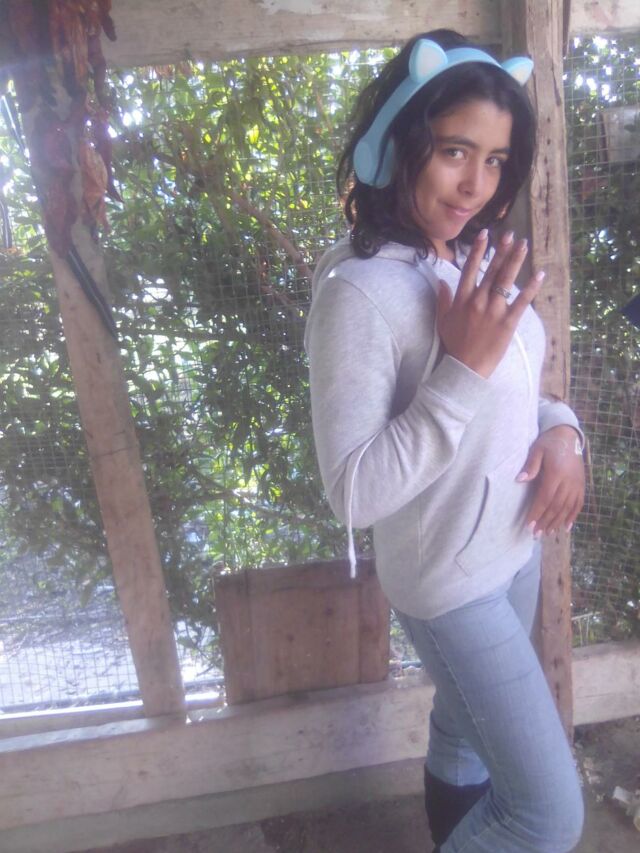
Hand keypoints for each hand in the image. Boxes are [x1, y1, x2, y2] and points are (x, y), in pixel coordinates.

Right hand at [436, 229, 544, 378]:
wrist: (465, 367)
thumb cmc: (454, 345)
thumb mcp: (443, 320)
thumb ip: (443, 299)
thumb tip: (441, 281)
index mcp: (462, 299)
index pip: (470, 269)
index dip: (477, 250)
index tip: (485, 235)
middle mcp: (478, 301)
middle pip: (491, 270)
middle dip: (501, 250)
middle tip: (510, 234)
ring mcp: (493, 311)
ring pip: (506, 280)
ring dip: (515, 260)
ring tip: (523, 245)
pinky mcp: (507, 322)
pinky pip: (522, 301)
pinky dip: (532, 287)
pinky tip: (540, 274)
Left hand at [517, 425, 585, 536]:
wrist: (568, 435)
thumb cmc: (548, 442)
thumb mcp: (537, 450)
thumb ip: (530, 466)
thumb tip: (519, 480)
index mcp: (556, 474)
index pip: (545, 498)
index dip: (537, 513)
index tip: (529, 526)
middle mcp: (568, 482)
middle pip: (556, 507)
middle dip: (545, 522)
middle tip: (535, 535)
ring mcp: (577, 484)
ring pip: (567, 508)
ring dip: (557, 522)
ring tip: (547, 533)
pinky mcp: (582, 485)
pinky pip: (578, 504)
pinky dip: (573, 516)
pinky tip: (566, 527)